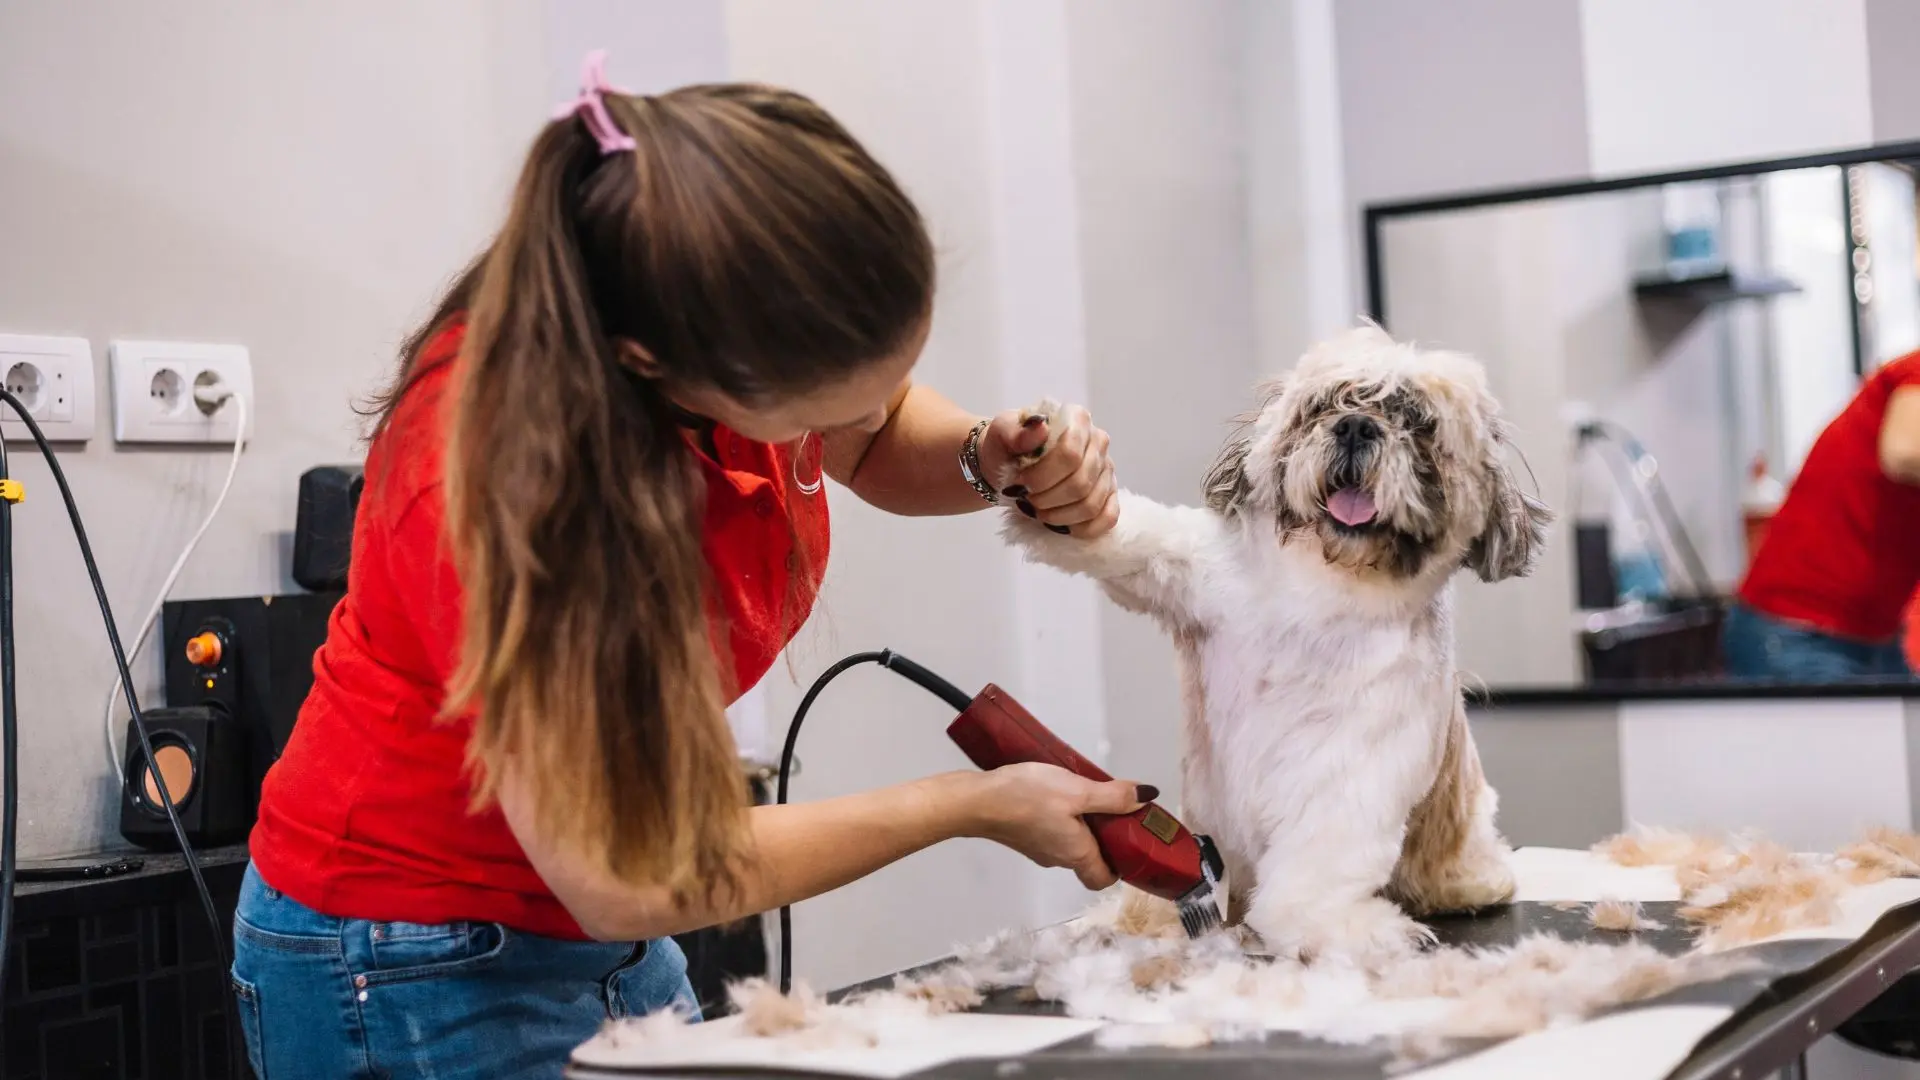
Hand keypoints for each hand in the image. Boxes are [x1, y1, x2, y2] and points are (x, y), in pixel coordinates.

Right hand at [956, 763, 1148, 889]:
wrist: (975, 801)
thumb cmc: (1028, 797)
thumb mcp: (1077, 790)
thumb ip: (1113, 796)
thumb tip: (1148, 798)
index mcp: (1077, 855)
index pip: (1104, 879)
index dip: (1120, 865)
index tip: (1130, 839)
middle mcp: (1058, 859)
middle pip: (1088, 858)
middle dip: (1103, 836)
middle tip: (1110, 806)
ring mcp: (1036, 850)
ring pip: (1068, 843)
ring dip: (1080, 824)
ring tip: (1082, 793)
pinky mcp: (1021, 837)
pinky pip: (1049, 833)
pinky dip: (1059, 819)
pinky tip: (1054, 793)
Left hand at [978, 403, 1118, 537]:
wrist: (1011, 465)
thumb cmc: (1007, 446)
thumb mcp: (1001, 433)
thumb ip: (1015, 431)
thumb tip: (1040, 426)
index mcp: (1077, 418)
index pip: (1070, 454)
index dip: (1043, 476)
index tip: (1021, 483)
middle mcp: (1098, 441)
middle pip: (1081, 483)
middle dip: (1047, 499)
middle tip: (1027, 499)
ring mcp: (1106, 469)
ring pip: (1091, 504)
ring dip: (1059, 516)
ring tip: (1038, 511)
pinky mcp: (1109, 493)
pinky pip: (1108, 518)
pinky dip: (1084, 529)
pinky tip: (1063, 527)